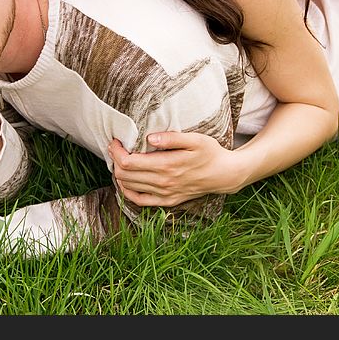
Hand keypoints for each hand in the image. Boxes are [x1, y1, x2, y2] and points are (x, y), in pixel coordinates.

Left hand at [109, 131, 237, 206]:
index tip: (115, 141)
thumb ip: (172, 138)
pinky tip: (126, 181)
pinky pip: (140, 201)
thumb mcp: (195, 140)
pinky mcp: (167, 201)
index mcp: (167, 165)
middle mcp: (163, 182)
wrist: (224, 175)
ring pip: (129, 187)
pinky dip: (128, 191)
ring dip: (119, 174)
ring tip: (120, 160)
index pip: (129, 162)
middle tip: (115, 148)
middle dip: (115, 160)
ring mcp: (164, 194)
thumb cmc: (210, 153)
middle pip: (125, 175)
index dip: (116, 151)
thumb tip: (150, 138)